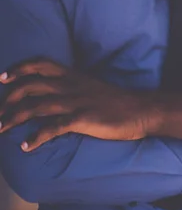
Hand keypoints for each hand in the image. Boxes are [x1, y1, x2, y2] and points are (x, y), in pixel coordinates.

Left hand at [0, 59, 161, 150]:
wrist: (140, 109)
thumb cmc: (116, 100)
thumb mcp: (91, 86)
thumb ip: (72, 86)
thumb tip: (53, 93)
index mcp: (74, 76)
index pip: (42, 64)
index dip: (20, 69)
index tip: (3, 77)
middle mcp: (71, 86)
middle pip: (32, 85)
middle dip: (9, 97)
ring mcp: (77, 102)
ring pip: (37, 105)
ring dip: (14, 117)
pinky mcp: (83, 119)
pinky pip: (54, 126)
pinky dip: (36, 136)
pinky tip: (25, 145)